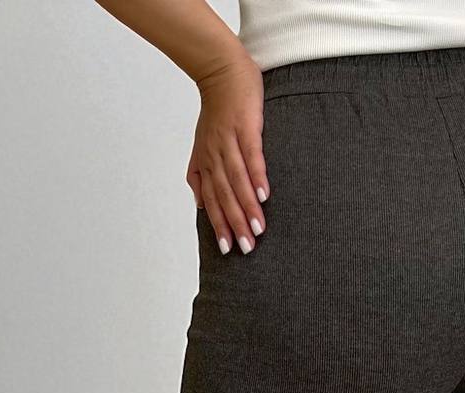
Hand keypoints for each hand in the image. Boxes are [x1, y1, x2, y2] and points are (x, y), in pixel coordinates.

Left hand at [187, 55, 269, 254]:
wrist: (221, 70)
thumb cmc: (217, 109)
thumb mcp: (202, 144)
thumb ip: (199, 174)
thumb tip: (199, 204)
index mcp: (205, 162)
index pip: (211, 200)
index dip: (219, 225)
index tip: (227, 249)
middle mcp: (214, 155)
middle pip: (224, 196)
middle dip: (235, 224)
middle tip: (246, 248)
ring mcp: (229, 141)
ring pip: (236, 181)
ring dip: (247, 207)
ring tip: (258, 230)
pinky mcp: (246, 127)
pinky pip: (251, 156)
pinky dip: (257, 176)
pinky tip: (264, 195)